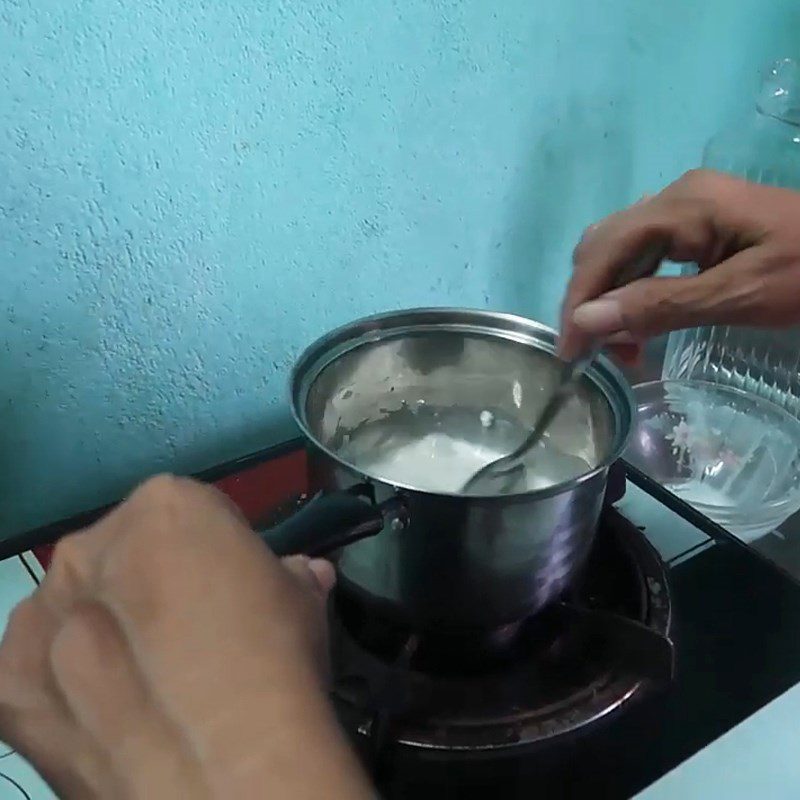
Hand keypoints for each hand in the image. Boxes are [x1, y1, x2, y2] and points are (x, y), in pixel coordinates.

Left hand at [0, 475, 371, 798]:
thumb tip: (301, 575)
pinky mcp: (8, 682)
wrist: (227, 768)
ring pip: (74, 607)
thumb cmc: (273, 661)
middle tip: (188, 637)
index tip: (228, 587)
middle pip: (121, 553)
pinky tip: (109, 716)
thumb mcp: (302, 603)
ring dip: (102, 630)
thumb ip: (290, 574)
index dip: (212, 551)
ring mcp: (41, 613)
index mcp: (165, 507)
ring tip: (145, 685)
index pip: (186, 512)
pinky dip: (66, 684)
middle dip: (149, 584)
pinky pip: (39, 666)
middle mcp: (90, 546)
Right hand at [559, 170, 799, 361]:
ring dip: (610, 302)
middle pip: (603, 248)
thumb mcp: (741, 296)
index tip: (571, 355)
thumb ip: (661, 307)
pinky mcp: (697, 227)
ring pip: (621, 255)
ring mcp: (685, 210)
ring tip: (624, 350)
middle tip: (602, 356)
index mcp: (684, 205)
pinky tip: (642, 326)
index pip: (605, 251)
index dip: (579, 303)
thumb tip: (585, 321)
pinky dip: (634, 295)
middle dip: (591, 303)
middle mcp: (674, 199)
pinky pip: (646, 259)